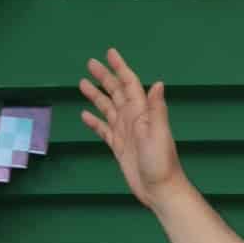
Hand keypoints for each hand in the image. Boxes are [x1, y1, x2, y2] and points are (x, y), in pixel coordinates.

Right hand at [80, 50, 180, 206]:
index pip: (129, 84)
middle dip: (104, 77)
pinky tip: (85, 114)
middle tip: (90, 63)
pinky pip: (104, 130)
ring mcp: (125, 132)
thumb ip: (156, 109)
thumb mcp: (158, 133)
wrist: (159, 189)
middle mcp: (133, 119)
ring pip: (107, 108)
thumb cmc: (161, 162)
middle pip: (116, 92)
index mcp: (142, 112)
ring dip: (96, 96)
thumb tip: (158, 83)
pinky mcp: (119, 147)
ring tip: (82, 83)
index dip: (120, 68)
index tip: (110, 53)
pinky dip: (94, 121)